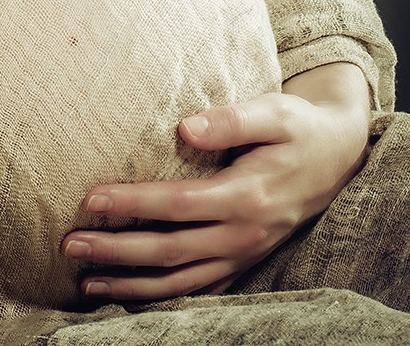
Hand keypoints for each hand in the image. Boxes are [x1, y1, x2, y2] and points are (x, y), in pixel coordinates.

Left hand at [61, 64, 370, 299]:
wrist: (338, 154)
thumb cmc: (299, 128)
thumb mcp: (274, 112)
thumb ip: (231, 120)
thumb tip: (185, 128)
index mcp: (247, 196)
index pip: (177, 204)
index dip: (133, 203)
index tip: (91, 199)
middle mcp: (244, 234)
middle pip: (169, 251)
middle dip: (116, 250)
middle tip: (70, 243)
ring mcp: (245, 253)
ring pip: (180, 282)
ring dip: (131, 285)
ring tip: (86, 281)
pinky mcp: (244, 261)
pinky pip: (199, 289)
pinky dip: (162, 298)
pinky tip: (129, 295)